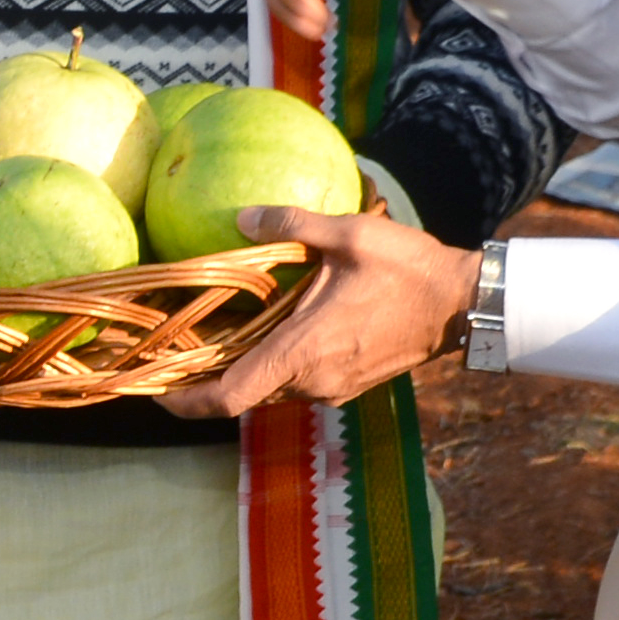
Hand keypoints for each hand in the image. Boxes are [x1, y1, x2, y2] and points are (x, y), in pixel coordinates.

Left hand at [192, 204, 473, 416]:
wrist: (463, 304)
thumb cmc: (408, 269)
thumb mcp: (349, 234)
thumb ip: (291, 224)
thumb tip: (240, 217)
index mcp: (302, 352)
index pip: (229, 398)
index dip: (186, 402)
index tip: (155, 391)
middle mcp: (312, 382)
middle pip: (243, 394)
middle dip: (207, 378)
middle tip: (175, 349)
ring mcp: (332, 390)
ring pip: (270, 389)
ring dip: (244, 367)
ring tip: (216, 335)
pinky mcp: (347, 387)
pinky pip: (297, 384)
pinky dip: (274, 365)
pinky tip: (269, 331)